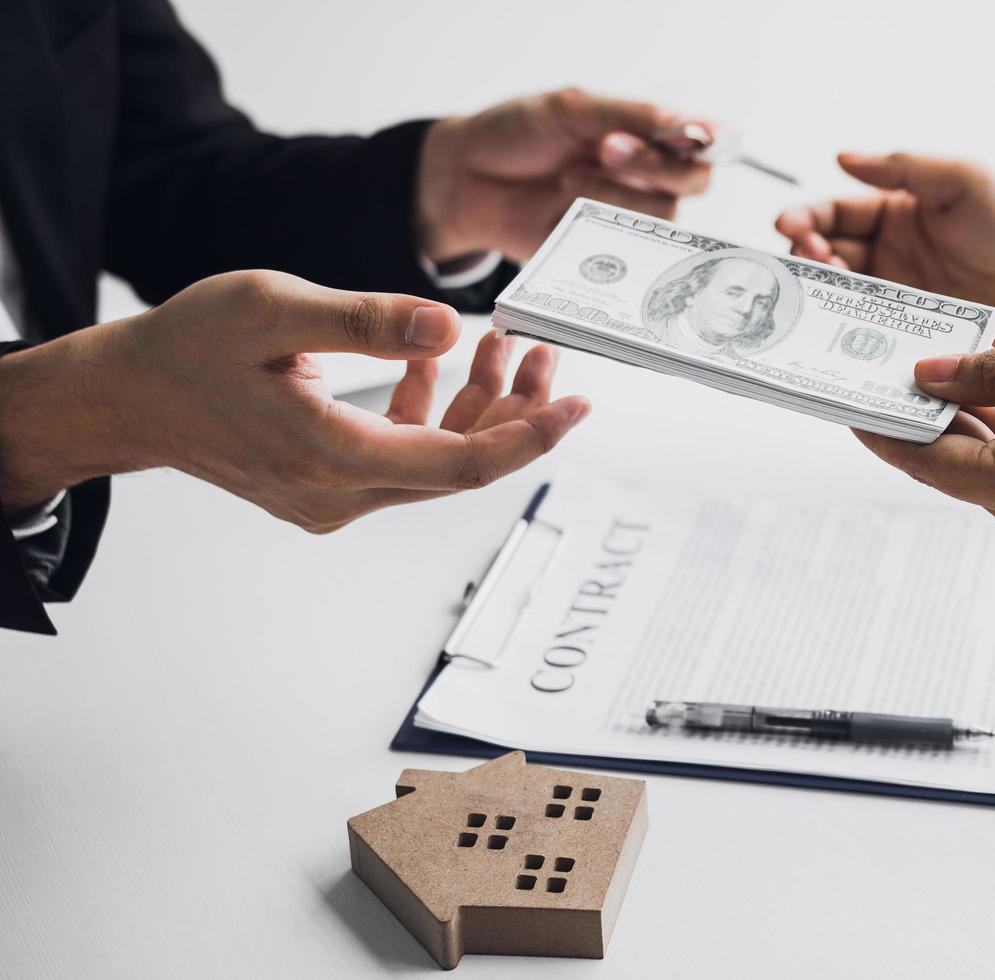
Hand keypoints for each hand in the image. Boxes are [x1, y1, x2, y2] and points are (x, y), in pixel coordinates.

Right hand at [0, 270, 586, 530]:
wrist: (128, 398)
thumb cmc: (188, 347)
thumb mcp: (273, 309)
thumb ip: (366, 321)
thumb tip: (447, 327)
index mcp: (328, 457)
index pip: (459, 465)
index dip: (527, 437)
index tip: (577, 405)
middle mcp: (338, 495)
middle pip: (458, 466)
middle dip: (513, 410)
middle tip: (543, 349)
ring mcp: (333, 499)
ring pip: (435, 462)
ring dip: (477, 407)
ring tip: (504, 341)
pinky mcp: (329, 488)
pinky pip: (403, 457)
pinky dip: (432, 412)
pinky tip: (440, 359)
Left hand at [417, 88, 711, 263]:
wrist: (465, 178)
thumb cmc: (518, 134)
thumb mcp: (574, 109)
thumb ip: (635, 116)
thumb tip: (695, 125)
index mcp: (648, 133)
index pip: (706, 139)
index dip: (711, 140)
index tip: (692, 136)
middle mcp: (647, 176)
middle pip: (695, 181)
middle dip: (656, 164)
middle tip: (608, 148)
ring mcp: (627, 216)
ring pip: (663, 215)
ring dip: (617, 194)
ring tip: (567, 179)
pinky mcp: (604, 253)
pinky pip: (630, 250)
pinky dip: (603, 228)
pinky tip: (569, 208)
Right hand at [775, 152, 994, 345]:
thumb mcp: (964, 180)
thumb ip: (903, 169)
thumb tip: (842, 157)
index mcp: (896, 213)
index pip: (835, 213)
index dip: (806, 218)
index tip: (787, 225)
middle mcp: (889, 257)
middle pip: (825, 256)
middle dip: (804, 256)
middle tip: (805, 259)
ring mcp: (896, 300)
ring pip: (838, 297)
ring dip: (819, 292)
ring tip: (821, 288)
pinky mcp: (908, 338)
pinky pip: (865, 336)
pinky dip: (843, 332)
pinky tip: (835, 329)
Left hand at [854, 336, 994, 551]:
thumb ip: (993, 370)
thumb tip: (922, 374)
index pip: (921, 456)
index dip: (875, 420)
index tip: (836, 384)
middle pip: (942, 461)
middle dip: (909, 412)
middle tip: (867, 360)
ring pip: (974, 463)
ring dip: (952, 417)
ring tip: (913, 361)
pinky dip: (991, 430)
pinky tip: (974, 386)